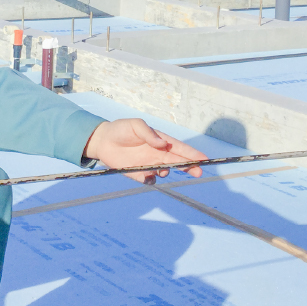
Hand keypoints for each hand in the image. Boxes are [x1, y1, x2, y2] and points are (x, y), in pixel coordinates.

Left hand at [83, 119, 207, 184]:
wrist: (102, 141)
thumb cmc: (121, 129)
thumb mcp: (135, 125)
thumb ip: (149, 133)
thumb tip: (162, 144)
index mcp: (159, 141)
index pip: (179, 148)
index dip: (192, 153)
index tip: (204, 159)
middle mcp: (157, 154)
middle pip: (177, 162)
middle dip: (189, 167)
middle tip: (197, 172)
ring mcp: (148, 164)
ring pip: (164, 172)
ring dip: (166, 172)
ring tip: (162, 170)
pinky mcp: (138, 173)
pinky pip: (148, 180)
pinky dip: (150, 180)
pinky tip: (147, 177)